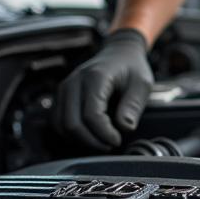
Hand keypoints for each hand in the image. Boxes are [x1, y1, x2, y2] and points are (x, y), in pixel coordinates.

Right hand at [56, 28, 153, 149]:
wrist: (119, 54)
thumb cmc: (131, 68)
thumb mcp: (142, 84)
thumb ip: (133, 105)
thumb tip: (125, 127)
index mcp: (95, 77)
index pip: (91, 115)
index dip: (104, 134)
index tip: (117, 140)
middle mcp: (75, 82)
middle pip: (72, 123)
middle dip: (92, 141)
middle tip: (110, 144)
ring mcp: (65, 89)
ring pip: (61, 125)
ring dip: (80, 140)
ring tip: (101, 141)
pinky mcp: (61, 96)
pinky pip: (57, 122)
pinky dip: (71, 134)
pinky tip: (89, 135)